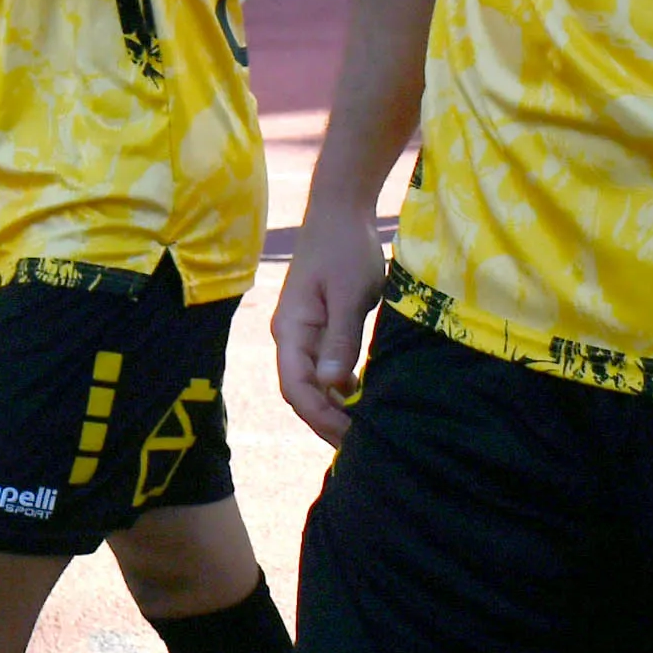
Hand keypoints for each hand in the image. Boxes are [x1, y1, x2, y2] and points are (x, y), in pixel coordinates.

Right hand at [271, 202, 385, 445]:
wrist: (339, 209)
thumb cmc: (345, 247)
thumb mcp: (348, 293)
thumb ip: (340, 339)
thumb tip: (333, 386)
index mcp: (291, 329)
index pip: (296, 387)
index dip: (321, 416)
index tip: (352, 436)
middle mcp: (289, 335)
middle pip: (299, 391)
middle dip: (326, 420)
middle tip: (363, 442)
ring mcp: (301, 332)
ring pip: (309, 383)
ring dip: (331, 407)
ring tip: (362, 428)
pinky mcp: (317, 327)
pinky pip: (320, 368)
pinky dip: (336, 389)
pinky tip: (359, 399)